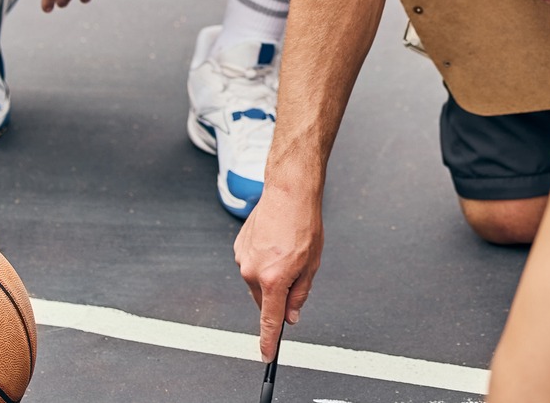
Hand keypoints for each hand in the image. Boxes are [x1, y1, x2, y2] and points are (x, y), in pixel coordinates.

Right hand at [235, 183, 323, 361]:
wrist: (288, 193)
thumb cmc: (303, 225)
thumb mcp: (311, 265)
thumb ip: (299, 295)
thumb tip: (291, 316)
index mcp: (273, 280)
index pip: (269, 321)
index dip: (269, 341)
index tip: (266, 356)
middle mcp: (252, 273)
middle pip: (264, 300)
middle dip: (278, 295)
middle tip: (295, 273)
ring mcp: (242, 259)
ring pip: (257, 282)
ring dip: (270, 276)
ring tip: (286, 251)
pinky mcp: (238, 248)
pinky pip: (251, 265)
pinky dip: (262, 262)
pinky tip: (274, 244)